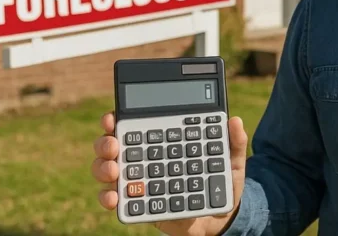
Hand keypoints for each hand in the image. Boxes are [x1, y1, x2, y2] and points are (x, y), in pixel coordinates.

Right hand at [92, 111, 248, 235]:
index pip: (136, 124)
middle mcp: (145, 158)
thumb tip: (234, 120)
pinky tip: (114, 197)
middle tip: (112, 146)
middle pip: (113, 145)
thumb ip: (233, 142)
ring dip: (103, 168)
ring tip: (113, 171)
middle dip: (105, 143)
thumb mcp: (231, 162)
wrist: (219, 218)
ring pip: (107, 170)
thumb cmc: (220, 182)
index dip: (118, 119)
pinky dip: (109, 197)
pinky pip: (115, 200)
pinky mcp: (138, 203)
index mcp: (163, 141)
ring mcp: (139, 181)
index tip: (111, 118)